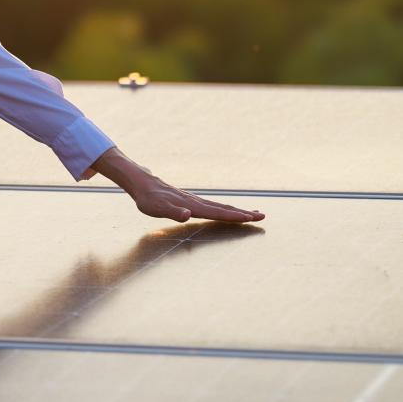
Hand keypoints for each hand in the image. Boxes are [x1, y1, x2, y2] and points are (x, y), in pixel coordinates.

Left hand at [85, 147, 264, 223]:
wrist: (140, 182)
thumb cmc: (147, 198)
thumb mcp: (156, 208)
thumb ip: (172, 212)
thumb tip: (187, 215)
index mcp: (192, 206)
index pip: (217, 213)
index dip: (235, 217)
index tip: (252, 218)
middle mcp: (196, 202)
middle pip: (223, 208)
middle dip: (242, 213)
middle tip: (262, 216)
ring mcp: (193, 200)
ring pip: (218, 206)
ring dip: (235, 210)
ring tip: (250, 213)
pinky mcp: (188, 200)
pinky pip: (211, 205)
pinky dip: (223, 208)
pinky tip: (225, 210)